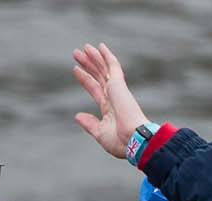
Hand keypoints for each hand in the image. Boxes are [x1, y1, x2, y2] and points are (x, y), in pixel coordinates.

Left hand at [71, 43, 151, 159]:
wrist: (135, 140)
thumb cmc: (121, 142)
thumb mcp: (100, 134)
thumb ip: (90, 124)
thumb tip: (78, 116)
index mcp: (110, 109)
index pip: (95, 89)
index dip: (86, 80)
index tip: (76, 70)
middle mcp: (114, 98)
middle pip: (98, 76)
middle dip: (88, 65)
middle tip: (77, 53)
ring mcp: (117, 91)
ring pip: (103, 69)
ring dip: (93, 58)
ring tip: (83, 48)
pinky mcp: (119, 86)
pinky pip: (112, 67)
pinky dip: (107, 57)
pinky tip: (100, 47)